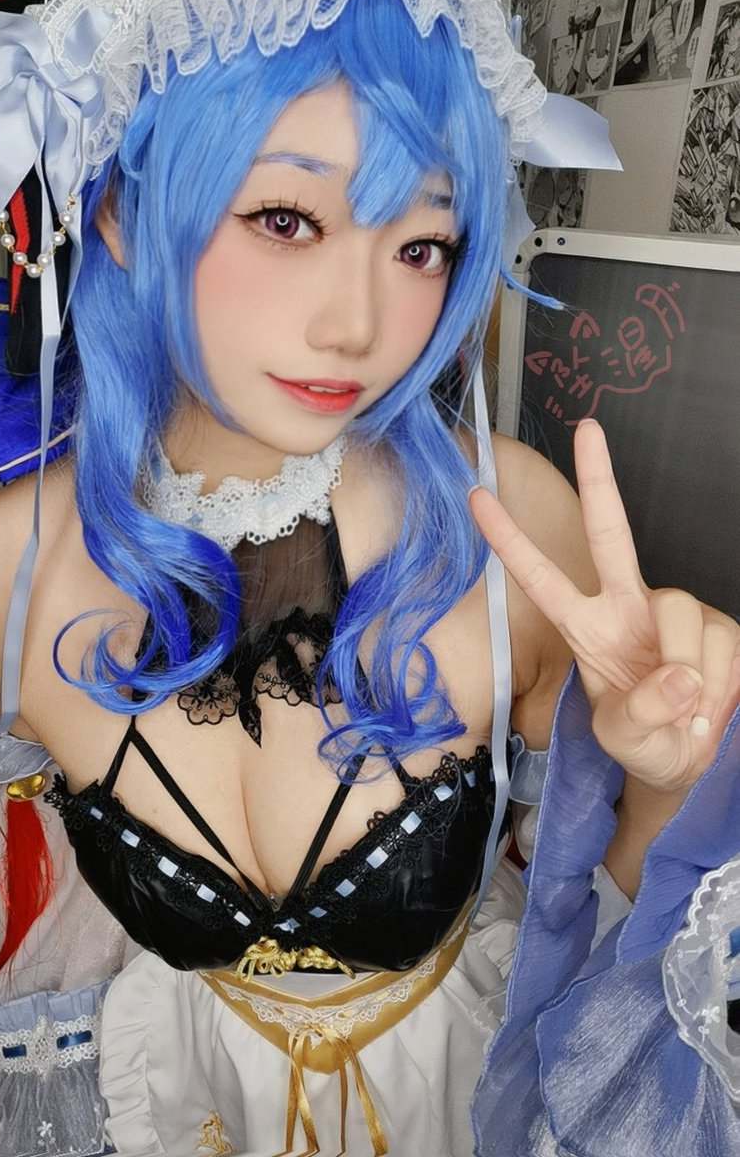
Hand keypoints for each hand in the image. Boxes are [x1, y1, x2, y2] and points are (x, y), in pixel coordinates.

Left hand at [470, 420, 739, 792]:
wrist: (686, 761)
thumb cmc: (643, 739)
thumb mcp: (624, 738)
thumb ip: (642, 713)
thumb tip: (680, 677)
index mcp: (585, 627)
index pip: (540, 577)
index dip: (508, 540)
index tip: (476, 495)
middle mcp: (625, 606)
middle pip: (610, 534)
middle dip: (599, 479)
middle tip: (587, 430)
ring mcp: (671, 611)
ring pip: (678, 612)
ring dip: (687, 671)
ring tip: (686, 710)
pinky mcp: (716, 624)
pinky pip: (722, 643)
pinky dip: (720, 684)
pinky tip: (710, 702)